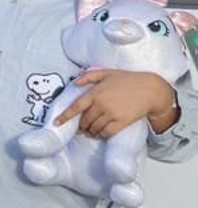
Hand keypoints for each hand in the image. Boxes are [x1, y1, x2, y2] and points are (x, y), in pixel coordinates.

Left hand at [52, 69, 174, 138]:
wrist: (151, 89)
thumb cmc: (129, 79)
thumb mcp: (107, 73)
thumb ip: (89, 76)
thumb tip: (75, 82)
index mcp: (96, 93)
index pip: (76, 107)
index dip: (65, 116)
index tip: (56, 123)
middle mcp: (102, 104)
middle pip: (85, 120)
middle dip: (81, 126)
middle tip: (82, 128)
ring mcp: (112, 114)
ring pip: (94, 128)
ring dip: (91, 131)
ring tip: (91, 131)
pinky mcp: (122, 122)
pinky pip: (106, 133)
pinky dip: (101, 135)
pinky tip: (101, 133)